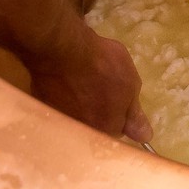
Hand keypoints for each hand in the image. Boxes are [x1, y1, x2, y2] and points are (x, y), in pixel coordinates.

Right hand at [24, 22, 152, 143]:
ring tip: (81, 82)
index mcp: (106, 129)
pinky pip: (57, 108)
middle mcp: (82, 133)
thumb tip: (145, 137)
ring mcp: (60, 122)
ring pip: (75, 119)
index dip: (120, 113)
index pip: (118, 132)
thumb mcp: (130, 84)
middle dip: (99, 112)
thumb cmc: (103, 65)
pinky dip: (62, 98)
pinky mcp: (43, 109)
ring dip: (79, 106)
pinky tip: (64, 82)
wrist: (63, 52)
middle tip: (99, 86)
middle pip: (95, 128)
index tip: (118, 98)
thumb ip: (135, 114)